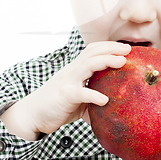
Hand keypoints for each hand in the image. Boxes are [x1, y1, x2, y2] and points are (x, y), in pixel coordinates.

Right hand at [0, 41, 130, 140]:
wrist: (32, 114)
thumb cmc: (56, 105)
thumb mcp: (78, 101)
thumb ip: (93, 101)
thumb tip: (112, 110)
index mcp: (76, 69)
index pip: (93, 50)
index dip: (109, 46)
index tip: (125, 48)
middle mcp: (72, 71)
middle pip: (93, 52)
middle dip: (111, 48)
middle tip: (128, 50)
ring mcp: (68, 81)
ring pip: (88, 64)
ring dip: (106, 61)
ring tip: (121, 62)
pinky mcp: (65, 95)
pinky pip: (81, 92)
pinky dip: (93, 95)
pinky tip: (105, 100)